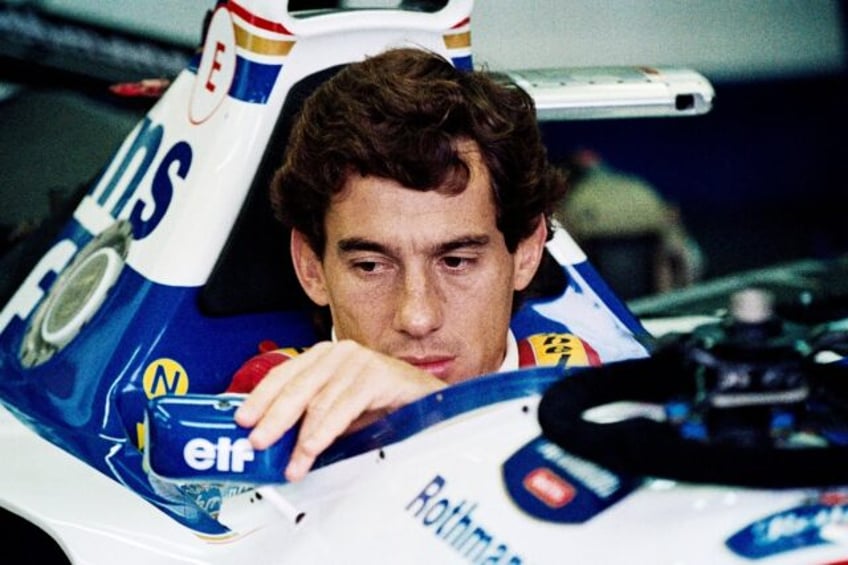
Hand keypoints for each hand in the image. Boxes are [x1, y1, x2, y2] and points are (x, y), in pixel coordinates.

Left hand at [233, 339, 445, 481]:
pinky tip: (313, 449)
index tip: (243, 419)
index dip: (260, 397)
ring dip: (301, 437)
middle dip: (274, 418)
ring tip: (291, 462)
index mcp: (324, 357)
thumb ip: (310, 418)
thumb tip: (276, 442)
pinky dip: (325, 432)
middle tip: (258, 442)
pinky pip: (343, 406)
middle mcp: (339, 353)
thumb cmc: (382, 405)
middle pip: (296, 386)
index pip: (283, 373)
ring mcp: (358, 361)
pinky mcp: (377, 374)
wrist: (426, 400)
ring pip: (318, 400)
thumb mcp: (339, 411)